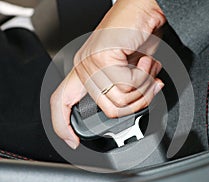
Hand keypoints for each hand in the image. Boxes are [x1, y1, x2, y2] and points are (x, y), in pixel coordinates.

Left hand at [50, 0, 165, 148]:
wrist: (144, 7)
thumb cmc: (138, 34)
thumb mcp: (130, 70)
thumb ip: (126, 89)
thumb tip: (133, 107)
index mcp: (86, 70)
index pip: (61, 102)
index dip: (62, 125)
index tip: (72, 141)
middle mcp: (85, 66)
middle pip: (108, 110)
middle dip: (136, 103)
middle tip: (147, 86)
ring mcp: (92, 62)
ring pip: (119, 101)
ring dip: (142, 89)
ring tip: (145, 69)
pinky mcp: (103, 57)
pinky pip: (126, 86)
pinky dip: (144, 77)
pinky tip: (144, 61)